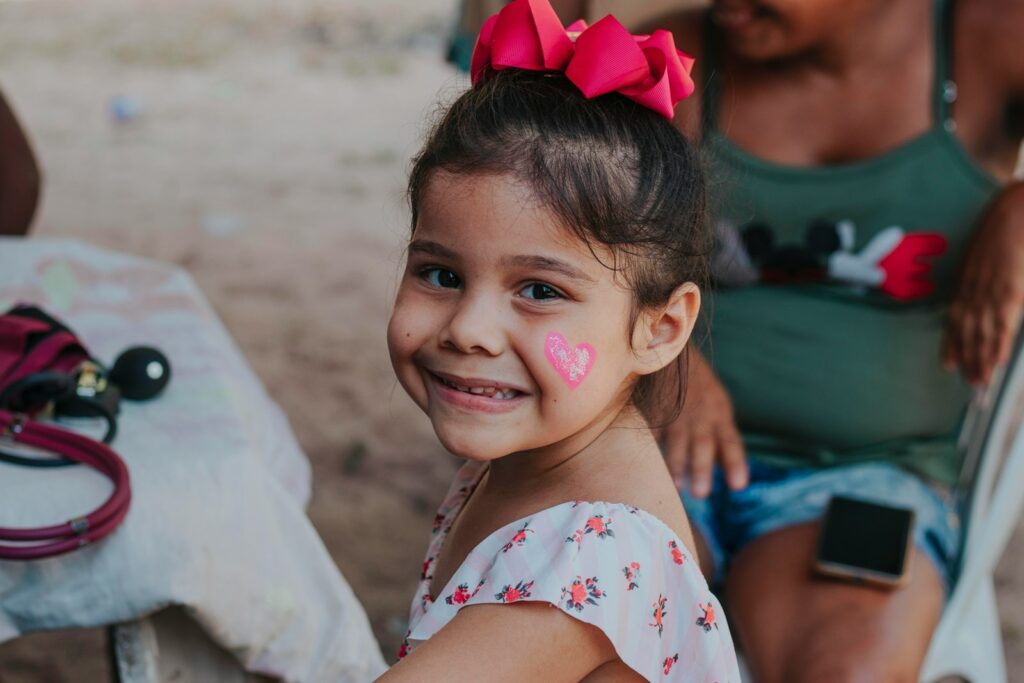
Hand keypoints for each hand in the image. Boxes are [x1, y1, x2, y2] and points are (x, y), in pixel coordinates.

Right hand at [663, 350, 747, 497]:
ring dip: (676, 464)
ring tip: (677, 486)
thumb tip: (731, 473)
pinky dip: (650, 448)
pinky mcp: (654, 409)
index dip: (735, 463)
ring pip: (676, 439)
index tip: (739, 486)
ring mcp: (676, 412)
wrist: (672, 350)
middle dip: (702, 468)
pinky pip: (652, 430)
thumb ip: (722, 437)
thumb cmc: (698, 386)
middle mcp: (700, 415)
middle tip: (701, 494)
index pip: (731, 441)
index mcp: (719, 414)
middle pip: (703, 444)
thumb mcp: (718, 405)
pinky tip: (647, 466)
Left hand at [943, 183, 1023, 385]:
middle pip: (968, 332)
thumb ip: (985, 281)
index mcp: (967, 283)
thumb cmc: (1003, 232)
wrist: (1015, 212)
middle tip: (970, 386)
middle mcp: (974, 291)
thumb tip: (994, 301)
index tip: (948, 364)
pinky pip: (1002, 322)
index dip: (952, 344)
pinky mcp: (1010, 290)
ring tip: (980, 382)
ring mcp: (991, 291)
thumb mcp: (987, 260)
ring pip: (983, 333)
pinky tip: (997, 361)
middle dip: (968, 360)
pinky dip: (998, 342)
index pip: (955, 320)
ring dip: (981, 359)